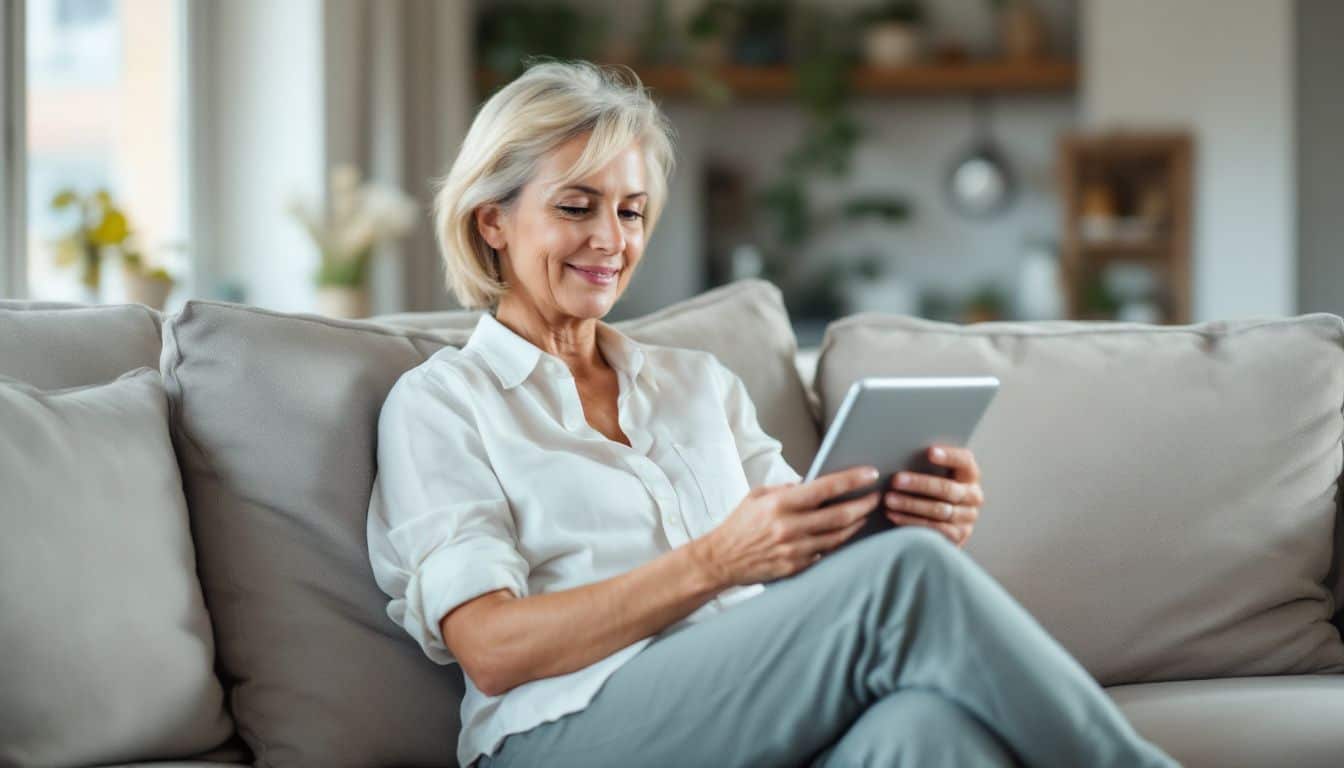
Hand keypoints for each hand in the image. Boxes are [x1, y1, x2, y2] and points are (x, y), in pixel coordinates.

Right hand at [691, 465, 881, 587]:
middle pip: (840, 515)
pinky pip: (826, 553)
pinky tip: (846, 533)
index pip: (825, 488)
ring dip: (857, 524)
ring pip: (838, 536)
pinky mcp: (797, 567)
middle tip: (876, 496)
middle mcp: (790, 527)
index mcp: (780, 504)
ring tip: (866, 513)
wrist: (720, 560)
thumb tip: (812, 485)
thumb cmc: (739, 525)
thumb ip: (786, 489)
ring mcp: (795, 550)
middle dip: (863, 504)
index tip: (870, 473)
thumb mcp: (758, 496)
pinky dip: (839, 542)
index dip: (851, 480)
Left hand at [882, 445, 983, 548]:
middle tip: (895, 480)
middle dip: (919, 484)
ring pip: (939, 510)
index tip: (929, 451)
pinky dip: (911, 522)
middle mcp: (973, 495)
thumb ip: (924, 464)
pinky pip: (934, 529)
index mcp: (969, 474)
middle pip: (947, 489)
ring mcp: (968, 517)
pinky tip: (893, 515)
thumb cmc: (928, 488)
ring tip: (888, 499)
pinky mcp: (958, 536)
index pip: (964, 461)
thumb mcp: (931, 474)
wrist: (937, 521)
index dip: (949, 456)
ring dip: (911, 505)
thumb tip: (900, 452)